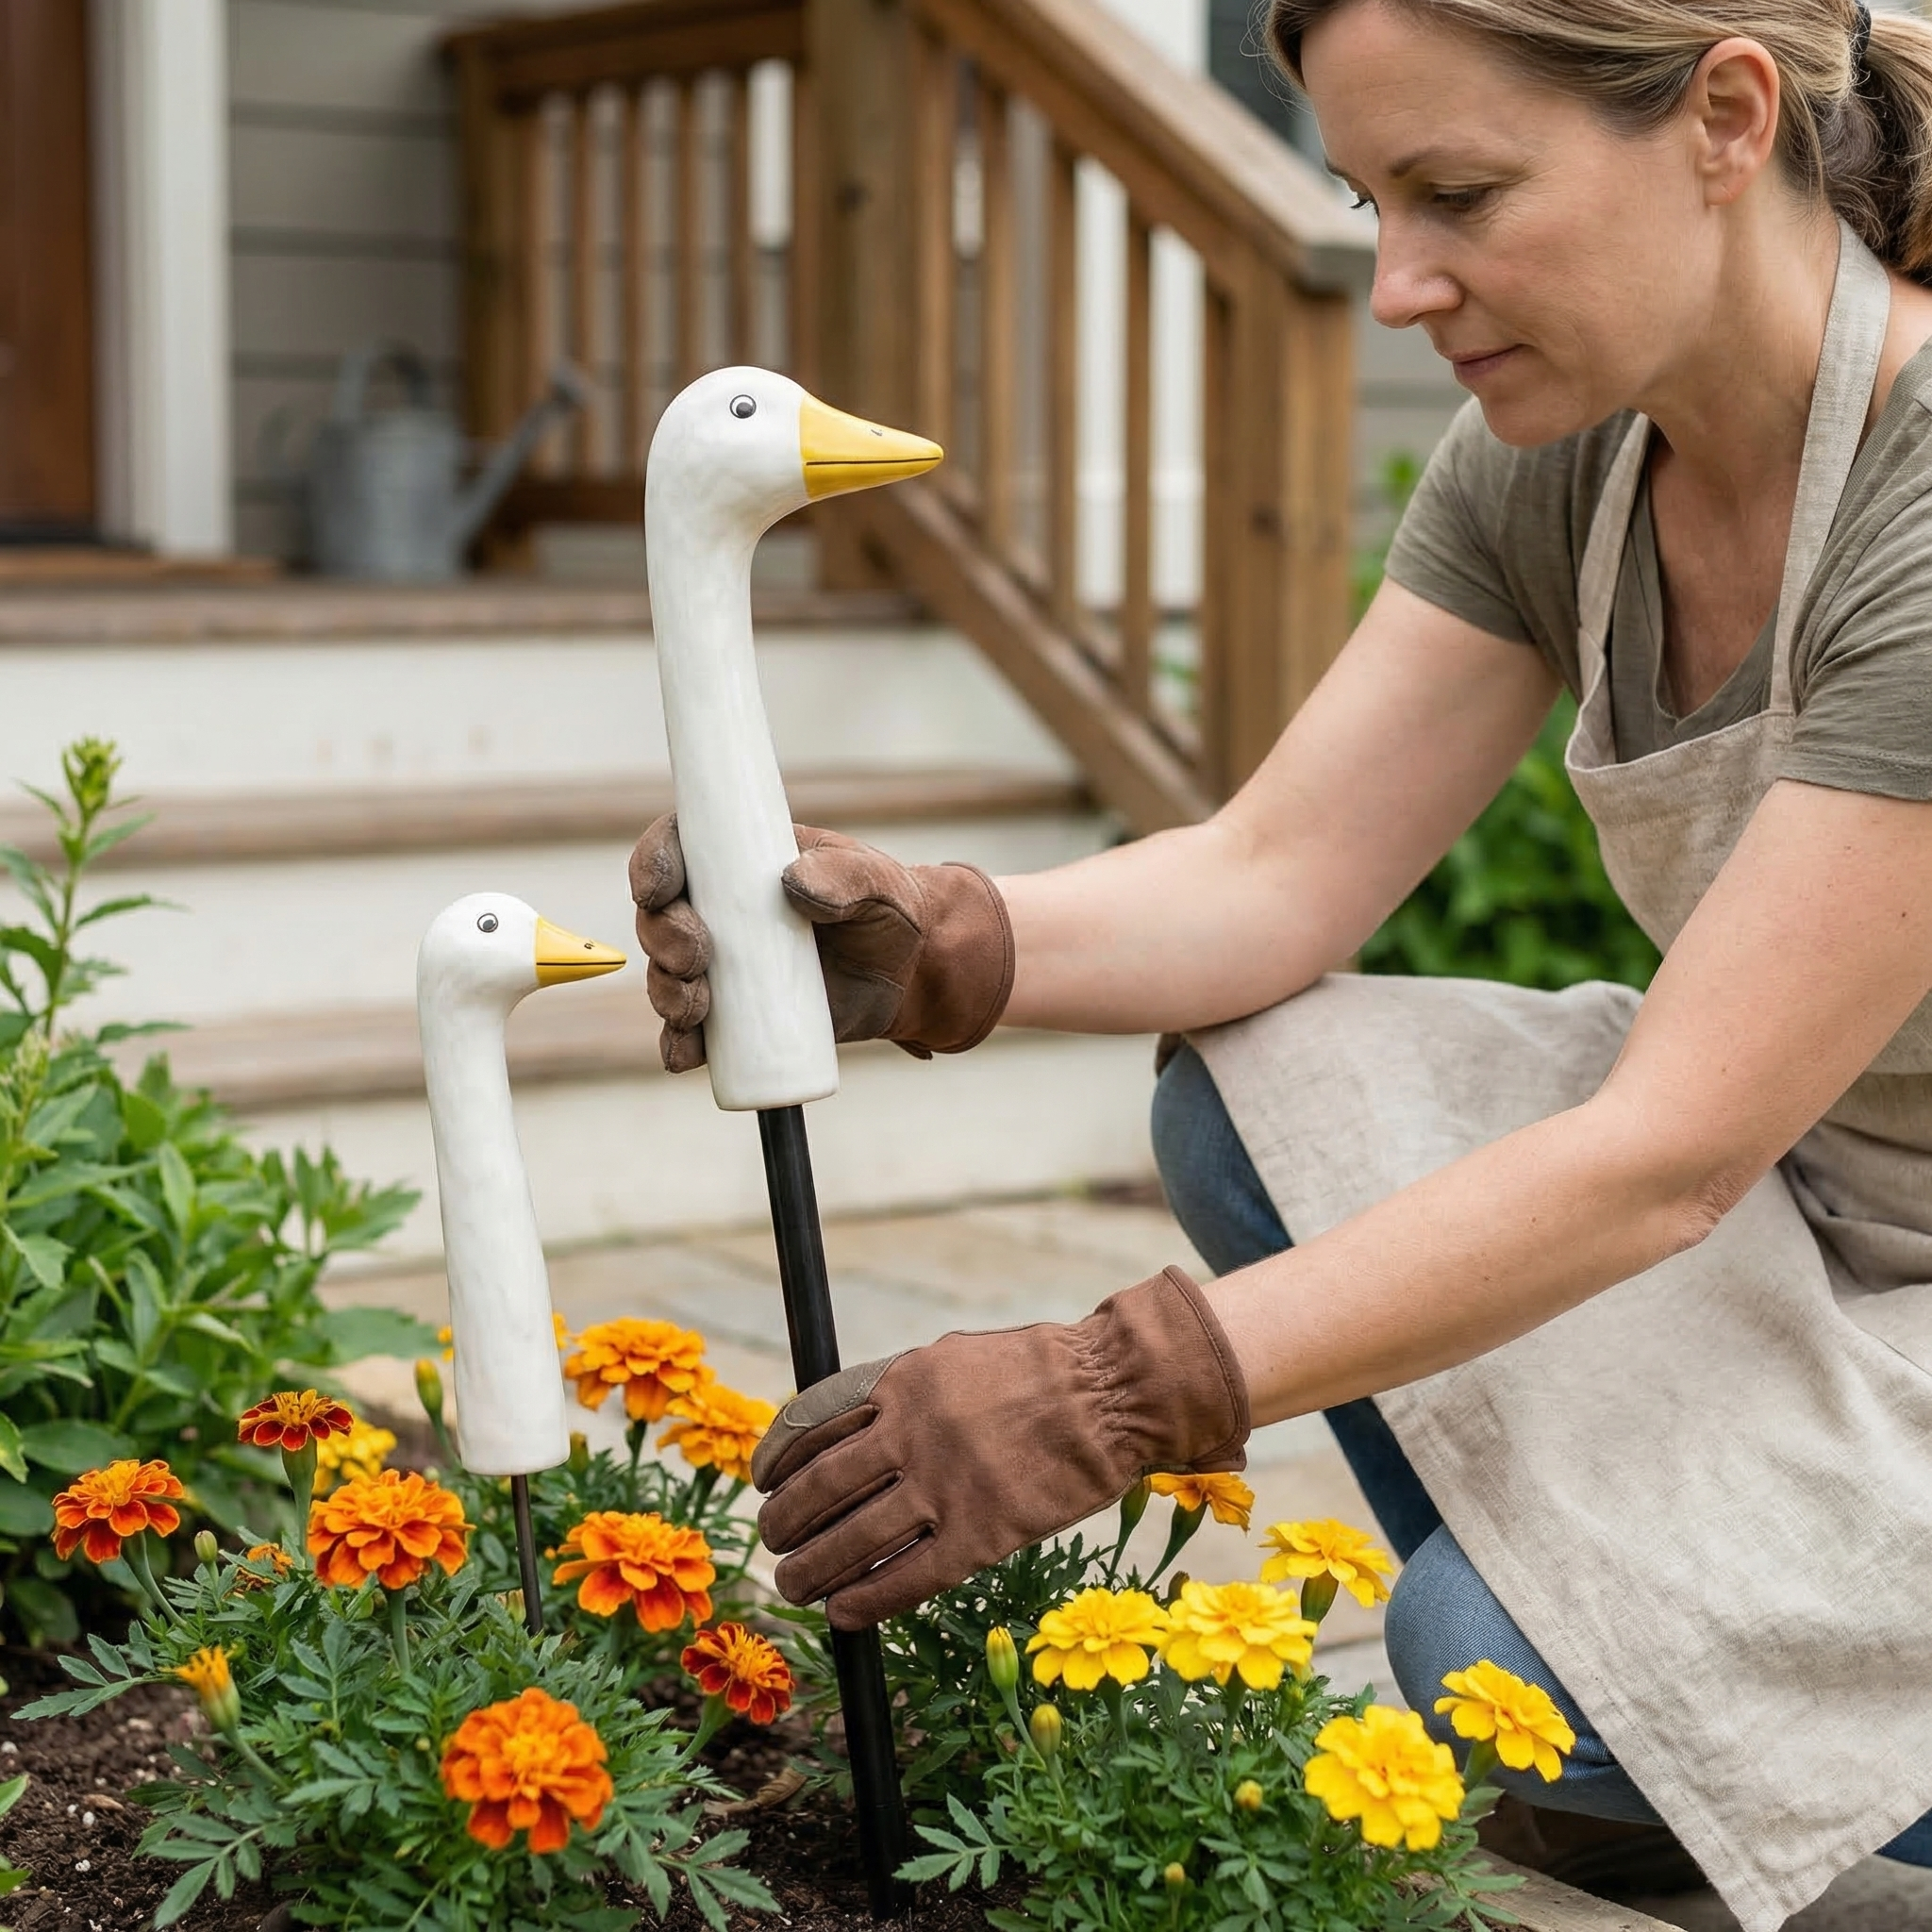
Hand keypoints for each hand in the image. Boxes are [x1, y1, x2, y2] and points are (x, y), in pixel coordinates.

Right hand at [629, 814, 1013, 1074]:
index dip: (653, 865)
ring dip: (666, 993)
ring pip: (667, 977)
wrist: (910, 975)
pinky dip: (679, 1046)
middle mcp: (719, 913)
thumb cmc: (888, 910)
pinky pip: (691, 1034)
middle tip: (695, 956)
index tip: (658, 889)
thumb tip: (793, 884)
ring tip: (696, 1006)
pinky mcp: (736, 1019)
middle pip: (660, 918)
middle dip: (662, 938)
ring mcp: (723, 968)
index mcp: (739, 863)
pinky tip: (685, 1055)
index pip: (677, 850)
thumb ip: (844, 875)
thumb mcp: (876, 882)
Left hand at [750, 1267, 1249, 1628]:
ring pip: (852, 1541)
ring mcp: (946, 1485)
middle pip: (819, 1489)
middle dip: (784, 1523)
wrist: (1113, 1394)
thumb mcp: (952, 1358)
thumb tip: (842, 1431)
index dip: (777, 1460)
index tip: (763, 1483)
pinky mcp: (982, 1534)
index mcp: (901, 1381)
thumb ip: (898, 1392)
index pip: (811, 1424)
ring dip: (811, 1571)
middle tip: (773, 1544)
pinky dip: (864, 1602)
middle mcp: (912, 1431)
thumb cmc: (1036, 1375)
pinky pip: (906, 1580)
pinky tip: (842, 1614)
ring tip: (794, 1586)